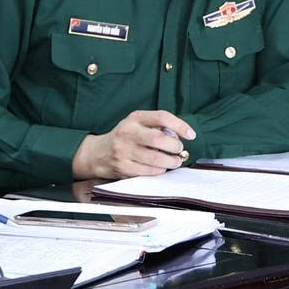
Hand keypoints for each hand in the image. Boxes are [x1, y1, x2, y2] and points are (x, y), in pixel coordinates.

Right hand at [72, 111, 193, 180]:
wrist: (98, 153)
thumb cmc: (124, 137)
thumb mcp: (136, 124)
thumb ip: (156, 125)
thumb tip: (181, 135)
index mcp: (134, 118)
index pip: (161, 117)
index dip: (180, 126)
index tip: (191, 135)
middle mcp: (128, 133)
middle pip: (159, 139)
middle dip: (175, 146)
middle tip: (179, 150)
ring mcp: (124, 151)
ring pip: (156, 158)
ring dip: (171, 161)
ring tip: (175, 161)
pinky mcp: (124, 167)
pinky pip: (149, 171)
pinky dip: (160, 170)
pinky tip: (161, 167)